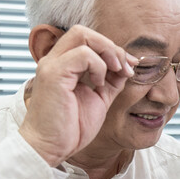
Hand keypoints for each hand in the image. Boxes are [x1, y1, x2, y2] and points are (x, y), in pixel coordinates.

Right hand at [20, 25, 135, 166]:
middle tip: (124, 68)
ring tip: (114, 75)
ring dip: (107, 53)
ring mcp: (52, 66)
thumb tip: (126, 67)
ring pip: (82, 35)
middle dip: (110, 46)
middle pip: (82, 31)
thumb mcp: (98, 99)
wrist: (51, 147)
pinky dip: (98, 66)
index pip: (86, 39)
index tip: (128, 68)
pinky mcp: (53, 75)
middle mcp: (54, 61)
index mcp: (63, 65)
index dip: (111, 49)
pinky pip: (82, 54)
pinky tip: (99, 84)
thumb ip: (110, 81)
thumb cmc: (70, 127)